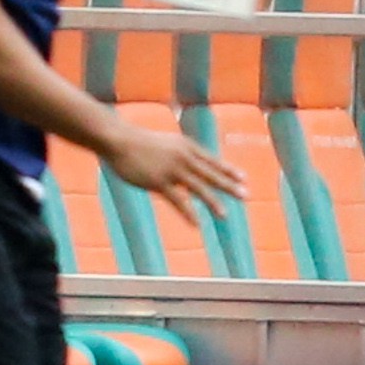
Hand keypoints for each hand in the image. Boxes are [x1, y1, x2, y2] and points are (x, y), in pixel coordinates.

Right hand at [103, 123, 243, 223]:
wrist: (118, 139)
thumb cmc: (136, 141)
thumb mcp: (162, 143)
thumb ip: (175, 153)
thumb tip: (183, 163)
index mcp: (185, 146)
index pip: (212, 160)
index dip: (228, 170)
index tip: (243, 178)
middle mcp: (183, 157)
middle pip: (211, 174)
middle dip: (229, 186)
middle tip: (246, 195)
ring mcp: (172, 170)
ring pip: (198, 188)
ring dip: (213, 203)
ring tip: (224, 216)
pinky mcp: (158, 182)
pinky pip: (178, 201)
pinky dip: (188, 213)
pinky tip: (196, 224)